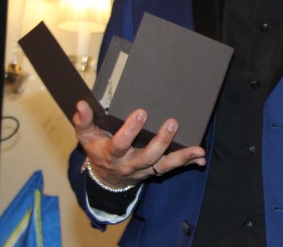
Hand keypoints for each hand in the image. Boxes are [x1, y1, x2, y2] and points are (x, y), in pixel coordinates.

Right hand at [73, 100, 205, 188]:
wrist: (105, 177)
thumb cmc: (98, 149)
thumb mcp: (86, 136)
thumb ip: (83, 121)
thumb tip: (81, 104)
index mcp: (112, 154)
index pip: (120, 144)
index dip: (130, 130)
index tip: (141, 112)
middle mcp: (130, 164)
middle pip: (146, 156)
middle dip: (161, 142)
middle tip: (172, 123)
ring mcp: (145, 168)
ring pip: (164, 165)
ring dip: (181, 157)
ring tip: (197, 149)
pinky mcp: (156, 169)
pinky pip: (172, 167)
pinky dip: (188, 162)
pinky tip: (200, 157)